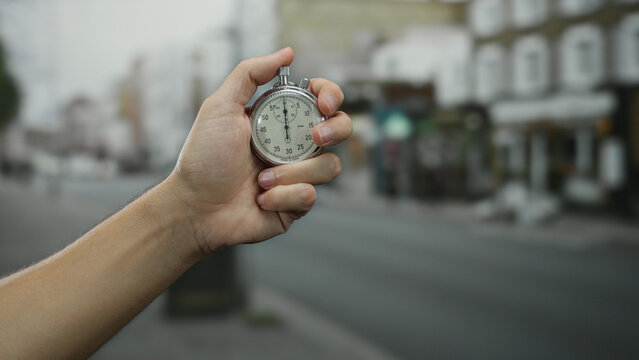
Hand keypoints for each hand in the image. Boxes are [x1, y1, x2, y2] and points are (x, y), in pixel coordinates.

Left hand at [164, 47, 351, 254]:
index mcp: (280, 119)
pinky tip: (261, 198)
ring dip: (294, 172)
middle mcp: (293, 145)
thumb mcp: (220, 107)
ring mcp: (297, 175)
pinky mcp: (296, 204)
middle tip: (315, 138)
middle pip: (340, 129)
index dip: (331, 95)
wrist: (195, 208)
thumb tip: (286, 52)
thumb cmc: (203, 159)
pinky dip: (284, 196)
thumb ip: (250, 74)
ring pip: (329, 166)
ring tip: (261, 179)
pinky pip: (310, 196)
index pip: (320, 99)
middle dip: (336, 130)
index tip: (324, 103)